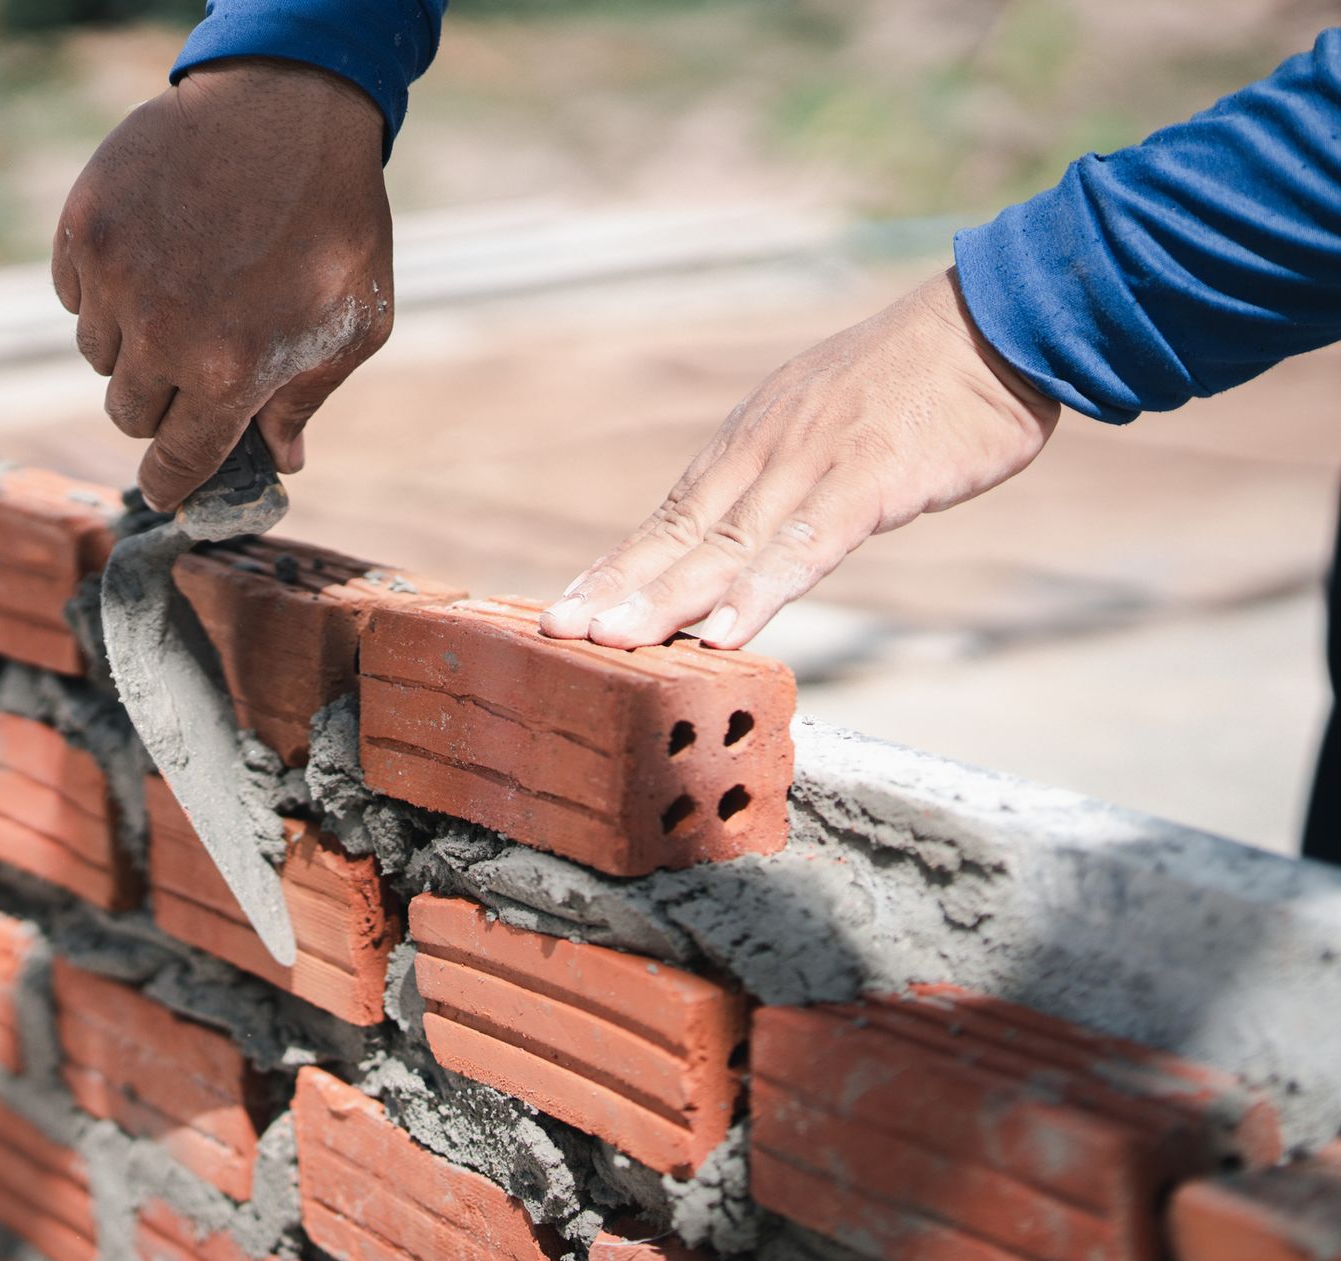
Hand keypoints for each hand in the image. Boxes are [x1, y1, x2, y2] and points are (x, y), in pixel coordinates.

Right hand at [53, 58, 393, 508]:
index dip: (170, 484)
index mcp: (231, 370)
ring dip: (131, 344)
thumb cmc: (336, 218)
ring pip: (97, 354)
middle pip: (129, 412)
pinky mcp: (84, 225)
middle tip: (194, 366)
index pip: (176, 461)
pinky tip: (153, 254)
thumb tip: (282, 460)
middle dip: (162, 403)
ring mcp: (115, 277)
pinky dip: (103, 288)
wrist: (292, 104)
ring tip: (181, 295)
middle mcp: (162, 333)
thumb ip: (308, 399)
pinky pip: (71, 292)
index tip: (166, 490)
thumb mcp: (354, 322)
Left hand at [539, 268, 1061, 648]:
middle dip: (614, 589)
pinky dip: (762, 592)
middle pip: (678, 534)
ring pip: (725, 546)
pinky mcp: (867, 481)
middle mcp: (765, 453)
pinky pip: (806, 546)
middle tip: (556, 633)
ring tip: (612, 643)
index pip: (670, 518)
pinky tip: (725, 633)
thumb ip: (788, 476)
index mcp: (753, 442)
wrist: (998, 323)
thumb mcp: (832, 422)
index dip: (618, 568)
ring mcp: (812, 465)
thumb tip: (751, 529)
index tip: (567, 609)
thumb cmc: (922, 382)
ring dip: (666, 599)